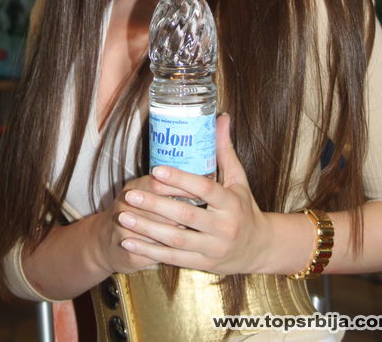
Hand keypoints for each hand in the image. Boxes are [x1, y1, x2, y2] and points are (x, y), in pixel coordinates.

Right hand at [90, 172, 191, 274]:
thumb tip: (201, 179)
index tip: (201, 190)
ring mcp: (124, 229)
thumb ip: (167, 186)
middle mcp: (126, 205)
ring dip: (174, 230)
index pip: (157, 183)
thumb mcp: (144, 192)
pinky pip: (152, 251)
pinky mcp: (129, 251)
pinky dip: (166, 250)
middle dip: (180, 211)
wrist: (105, 241)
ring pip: (155, 230)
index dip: (180, 186)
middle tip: (200, 213)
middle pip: (157, 207)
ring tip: (192, 230)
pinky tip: (179, 248)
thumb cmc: (136, 212)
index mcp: (134, 188)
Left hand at [116, 113, 271, 273]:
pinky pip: (172, 258)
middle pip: (185, 216)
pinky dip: (148, 250)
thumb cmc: (244, 207)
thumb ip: (224, 150)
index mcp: (230, 203)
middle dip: (155, 205)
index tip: (156, 170)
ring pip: (175, 239)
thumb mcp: (238, 179)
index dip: (180, 179)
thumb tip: (221, 116)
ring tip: (123, 215)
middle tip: (130, 193)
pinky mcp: (202, 264)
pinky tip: (128, 240)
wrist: (258, 249)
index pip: (204, 189)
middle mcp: (223, 227)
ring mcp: (212, 248)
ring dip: (146, 228)